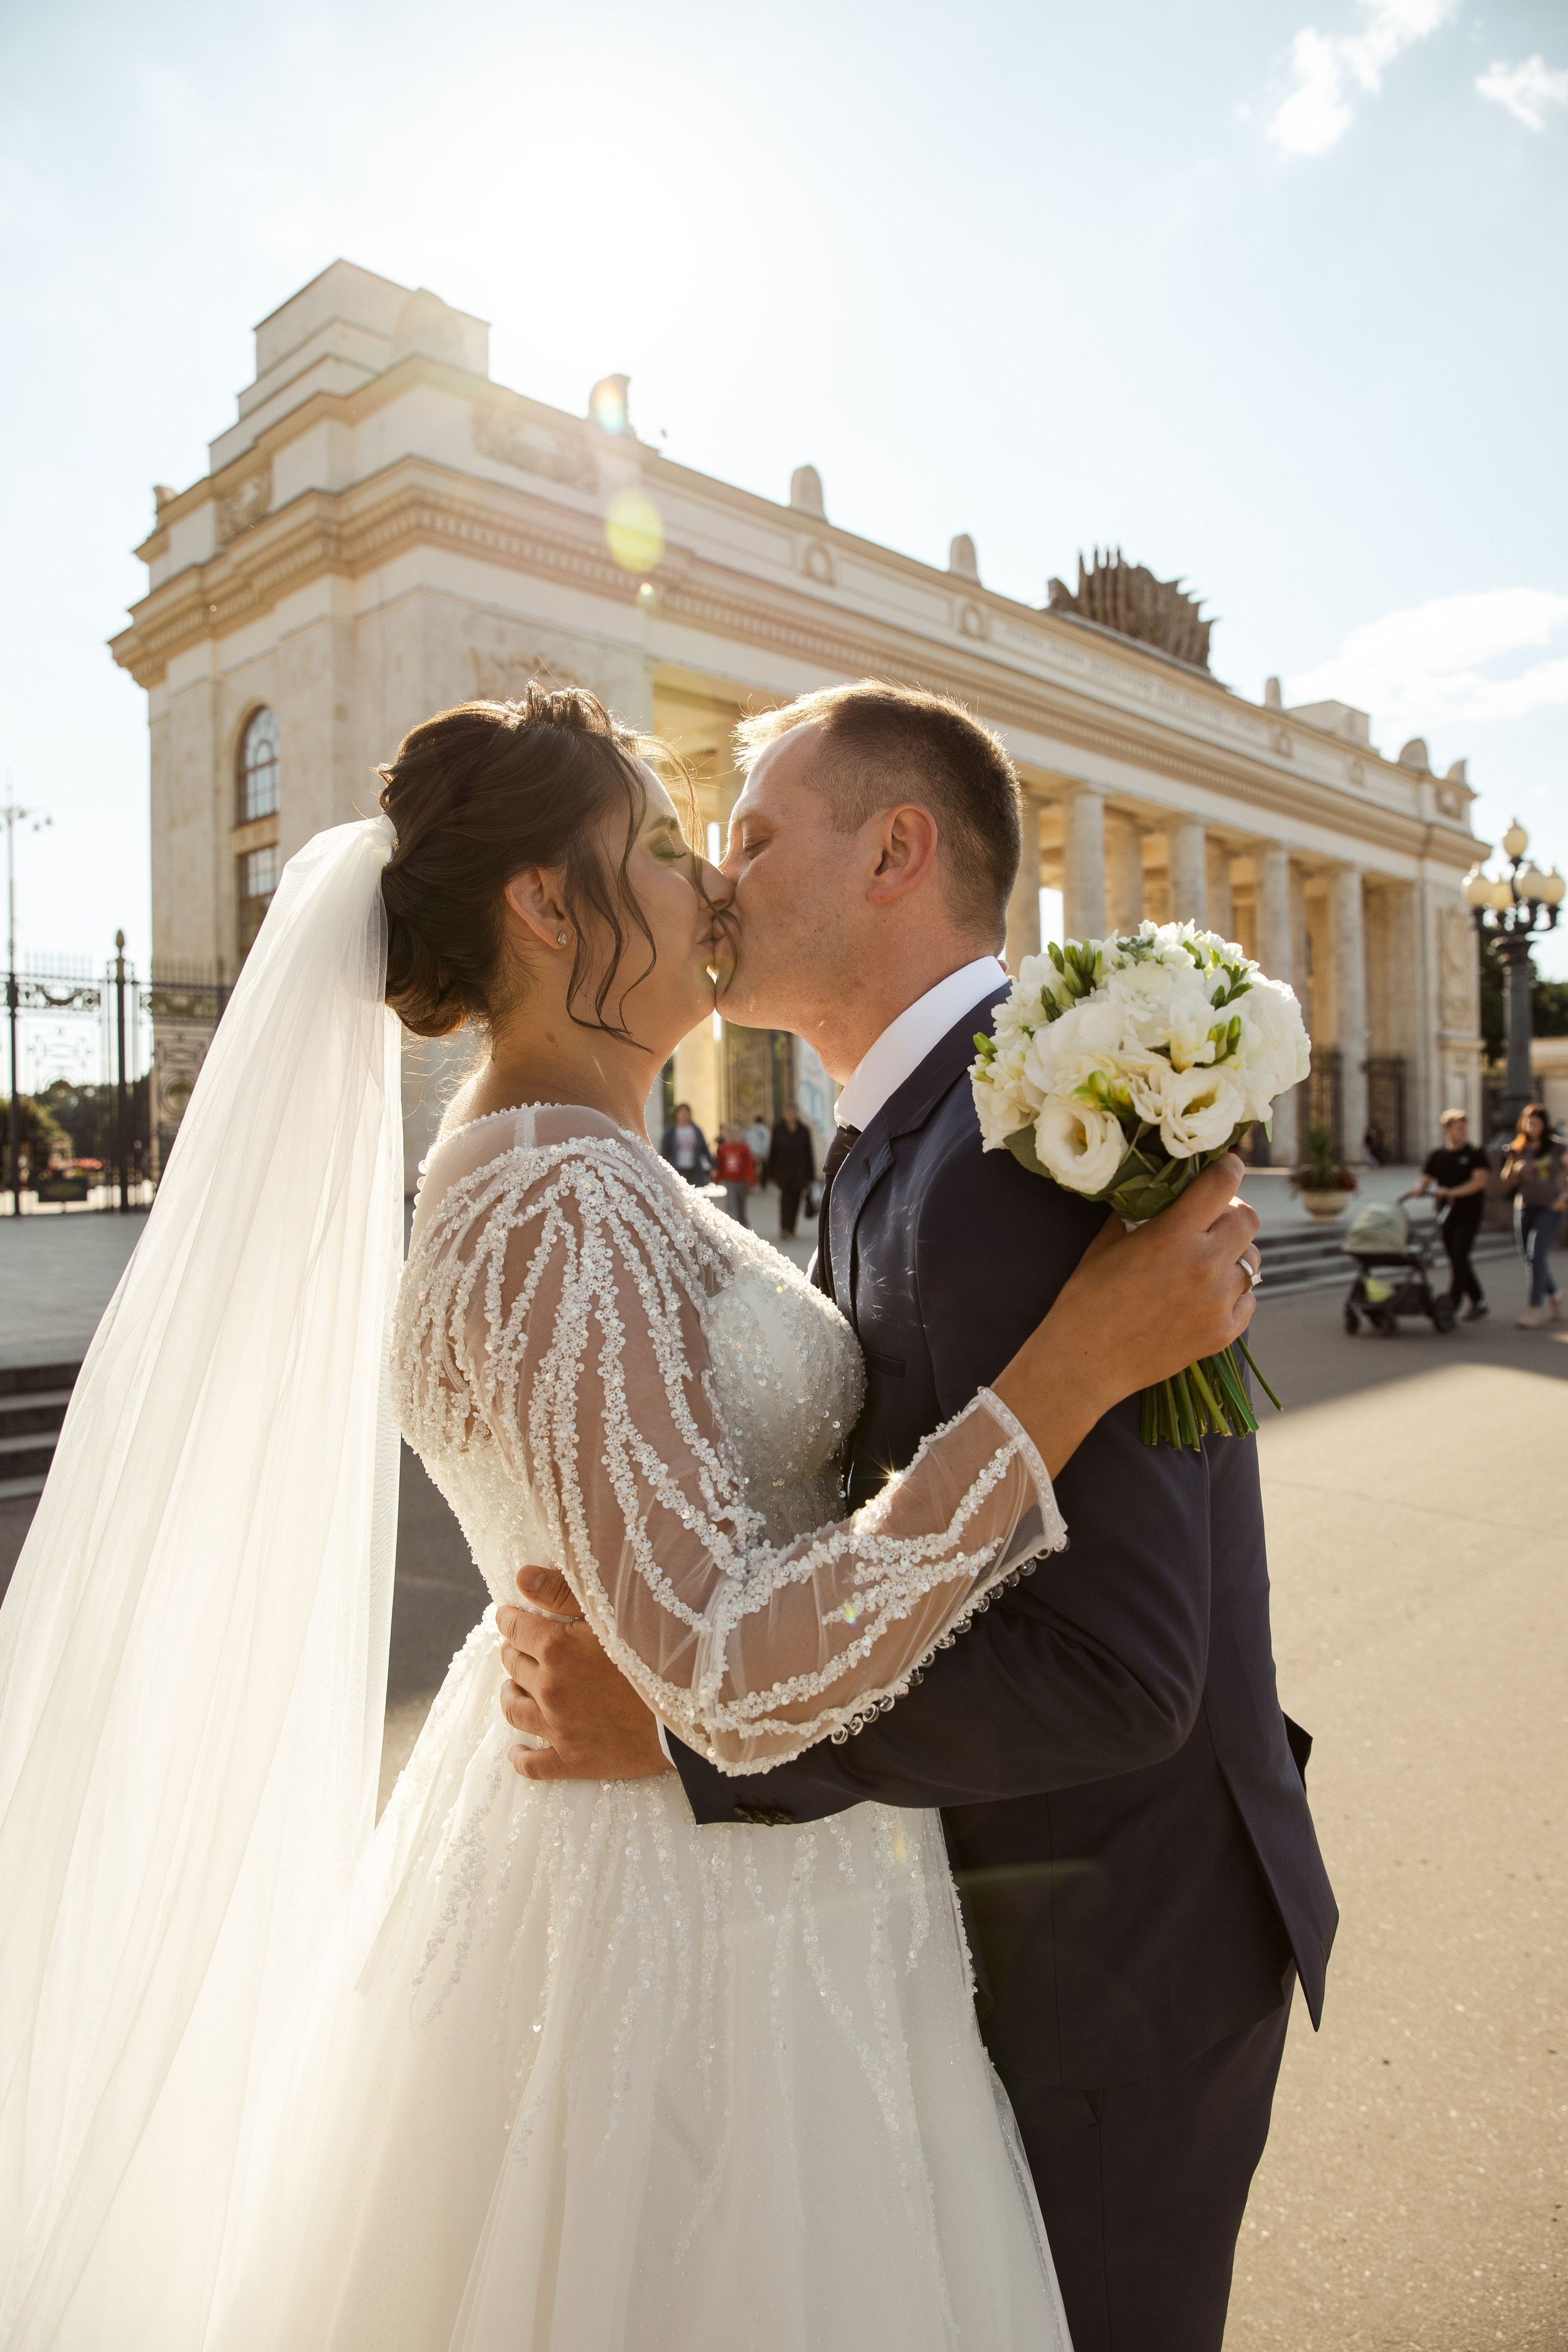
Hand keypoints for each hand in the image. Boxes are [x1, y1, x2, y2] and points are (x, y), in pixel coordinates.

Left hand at [496, 1568, 672, 1782]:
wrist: (691, 1710)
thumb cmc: (656, 1653)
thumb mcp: (611, 1613)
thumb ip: (562, 1592)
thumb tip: (522, 1578)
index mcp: (556, 1649)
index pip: (514, 1629)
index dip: (509, 1619)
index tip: (509, 1616)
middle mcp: (549, 1688)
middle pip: (513, 1666)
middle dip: (514, 1652)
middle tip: (519, 1647)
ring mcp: (558, 1728)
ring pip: (514, 1710)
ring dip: (510, 1695)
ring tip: (514, 1689)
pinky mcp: (573, 1760)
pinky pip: (533, 1764)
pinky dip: (521, 1756)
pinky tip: (518, 1750)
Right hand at [993, 1154, 1260, 1475]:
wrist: (1084, 1362)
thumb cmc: (1087, 1297)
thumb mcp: (1107, 1242)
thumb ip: (1141, 1210)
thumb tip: (1159, 1186)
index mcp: (1173, 1235)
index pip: (1223, 1183)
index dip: (1229, 1167)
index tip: (1226, 1165)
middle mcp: (1204, 1266)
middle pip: (1249, 1219)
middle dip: (1232, 1212)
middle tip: (1211, 1220)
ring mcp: (1217, 1303)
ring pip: (1251, 1262)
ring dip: (1234, 1254)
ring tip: (1207, 1261)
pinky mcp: (1222, 1334)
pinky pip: (1248, 1301)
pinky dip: (1233, 1293)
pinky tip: (1207, 1295)